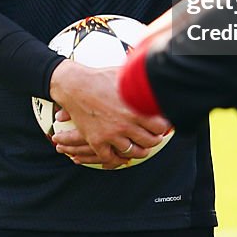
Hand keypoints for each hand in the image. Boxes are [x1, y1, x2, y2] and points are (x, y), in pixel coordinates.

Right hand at [49, 61, 170, 168]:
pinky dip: (118, 159)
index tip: (162, 125)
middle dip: (154, 140)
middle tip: (154, 138)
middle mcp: (125, 124)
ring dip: (139, 151)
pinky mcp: (97, 141)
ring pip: (133, 152)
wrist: (74, 85)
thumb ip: (140, 82)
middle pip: (149, 141)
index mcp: (135, 108)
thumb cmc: (100, 77)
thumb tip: (154, 79)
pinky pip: (111, 158)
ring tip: (141, 148)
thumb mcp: (124, 76)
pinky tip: (122, 156)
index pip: (160, 126)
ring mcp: (111, 134)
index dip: (162, 126)